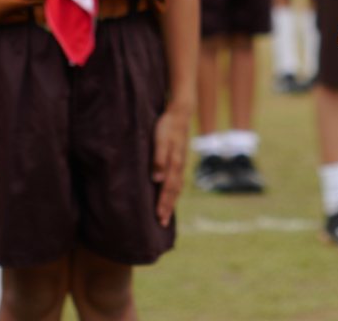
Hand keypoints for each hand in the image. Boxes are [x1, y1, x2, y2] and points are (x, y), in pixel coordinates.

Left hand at [151, 107, 189, 226]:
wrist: (180, 114)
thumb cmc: (167, 126)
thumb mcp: (161, 140)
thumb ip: (159, 159)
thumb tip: (156, 180)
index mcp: (174, 164)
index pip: (168, 189)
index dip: (164, 203)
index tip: (159, 218)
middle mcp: (179, 166)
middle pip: (174, 191)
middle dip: (168, 207)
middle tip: (162, 223)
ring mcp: (180, 163)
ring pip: (177, 187)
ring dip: (171, 202)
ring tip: (166, 214)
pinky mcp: (179, 160)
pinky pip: (177, 180)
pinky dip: (174, 191)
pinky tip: (171, 195)